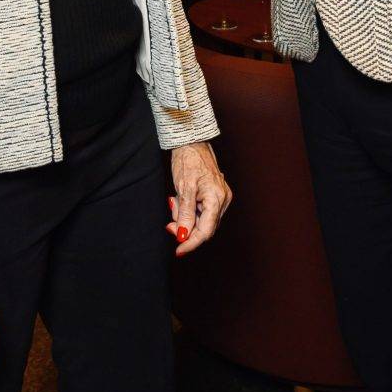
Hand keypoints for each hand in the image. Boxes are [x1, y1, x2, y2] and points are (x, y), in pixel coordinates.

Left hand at [167, 142, 231, 256]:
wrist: (191, 141)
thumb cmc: (188, 160)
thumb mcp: (184, 188)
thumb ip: (185, 214)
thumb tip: (183, 235)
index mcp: (217, 198)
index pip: (206, 231)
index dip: (191, 243)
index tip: (178, 251)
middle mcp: (223, 200)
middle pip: (205, 227)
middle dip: (186, 229)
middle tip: (169, 224)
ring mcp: (220, 197)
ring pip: (202, 220)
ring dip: (185, 218)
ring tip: (174, 201)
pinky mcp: (214, 194)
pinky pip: (202, 210)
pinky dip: (189, 210)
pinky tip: (179, 200)